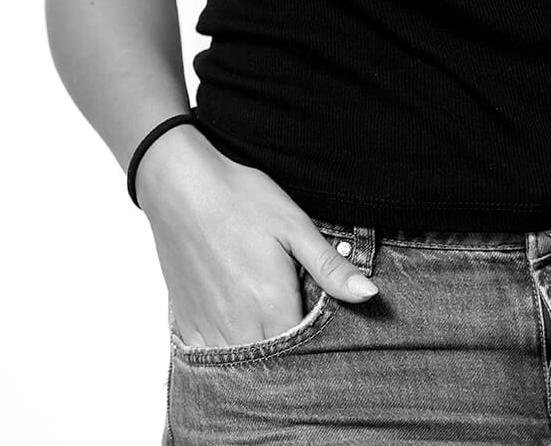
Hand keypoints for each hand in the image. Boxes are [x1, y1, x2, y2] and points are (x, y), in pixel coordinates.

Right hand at [135, 126, 377, 347]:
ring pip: (241, 365)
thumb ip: (330, 267)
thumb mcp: (294, 225)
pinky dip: (227, 351)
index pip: (304, 352)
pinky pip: (210, 358)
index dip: (317, 344)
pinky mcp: (185, 323)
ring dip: (258, 354)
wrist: (180, 185)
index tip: (322, 326)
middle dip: (290, 354)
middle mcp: (239, 327)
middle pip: (273, 363)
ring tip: (268, 322)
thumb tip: (370, 295)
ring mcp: (208, 329)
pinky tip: (236, 327)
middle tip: (295, 316)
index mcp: (271, 306)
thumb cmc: (240, 198)